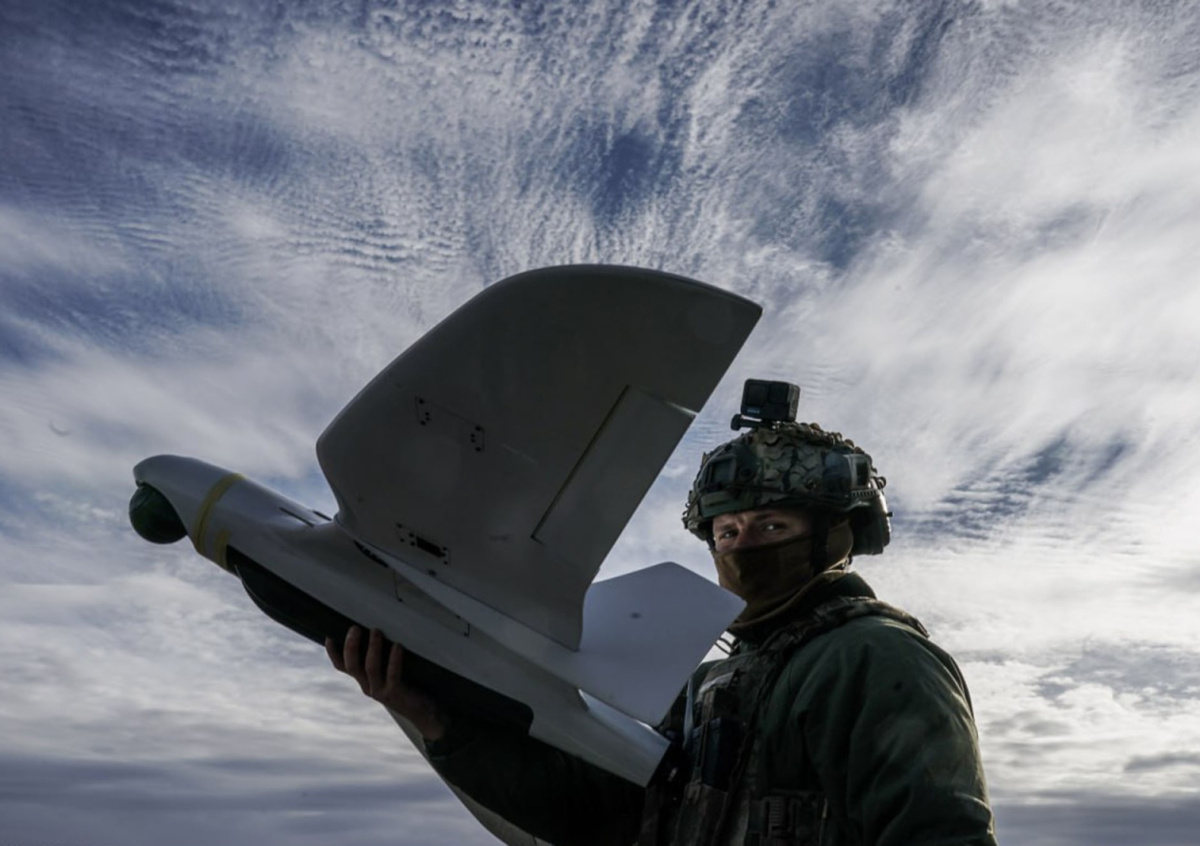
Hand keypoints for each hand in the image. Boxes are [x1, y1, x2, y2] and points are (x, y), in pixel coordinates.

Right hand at [326, 626, 446, 741]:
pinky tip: (397, 646)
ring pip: (370, 668)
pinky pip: (393, 674)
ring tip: (376, 631)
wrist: (423, 713)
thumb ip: (382, 660)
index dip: (334, 654)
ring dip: (372, 648)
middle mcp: (368, 687)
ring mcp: (380, 691)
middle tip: (355, 628)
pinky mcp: (395, 693)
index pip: (343, 668)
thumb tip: (378, 632)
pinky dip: (394, 659)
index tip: (329, 638)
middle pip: (352, 666)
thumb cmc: (409, 688)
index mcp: (364, 681)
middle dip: (351, 646)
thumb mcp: (389, 674)